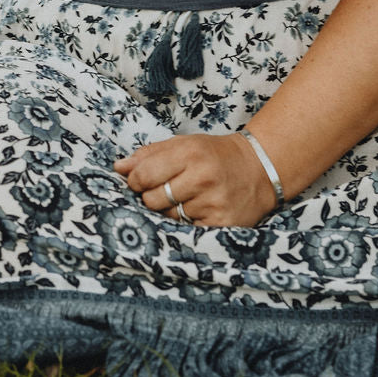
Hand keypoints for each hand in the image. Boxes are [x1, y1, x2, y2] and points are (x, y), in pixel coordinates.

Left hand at [113, 131, 277, 227]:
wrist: (259, 169)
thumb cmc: (215, 155)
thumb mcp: (184, 144)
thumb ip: (149, 154)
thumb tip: (118, 168)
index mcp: (190, 153)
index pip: (144, 174)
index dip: (135, 181)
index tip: (139, 182)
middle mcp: (202, 177)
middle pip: (153, 200)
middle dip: (151, 198)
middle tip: (165, 192)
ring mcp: (213, 203)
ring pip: (169, 217)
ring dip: (169, 212)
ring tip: (185, 200)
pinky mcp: (222, 225)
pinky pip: (186, 232)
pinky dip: (185, 226)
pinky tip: (195, 213)